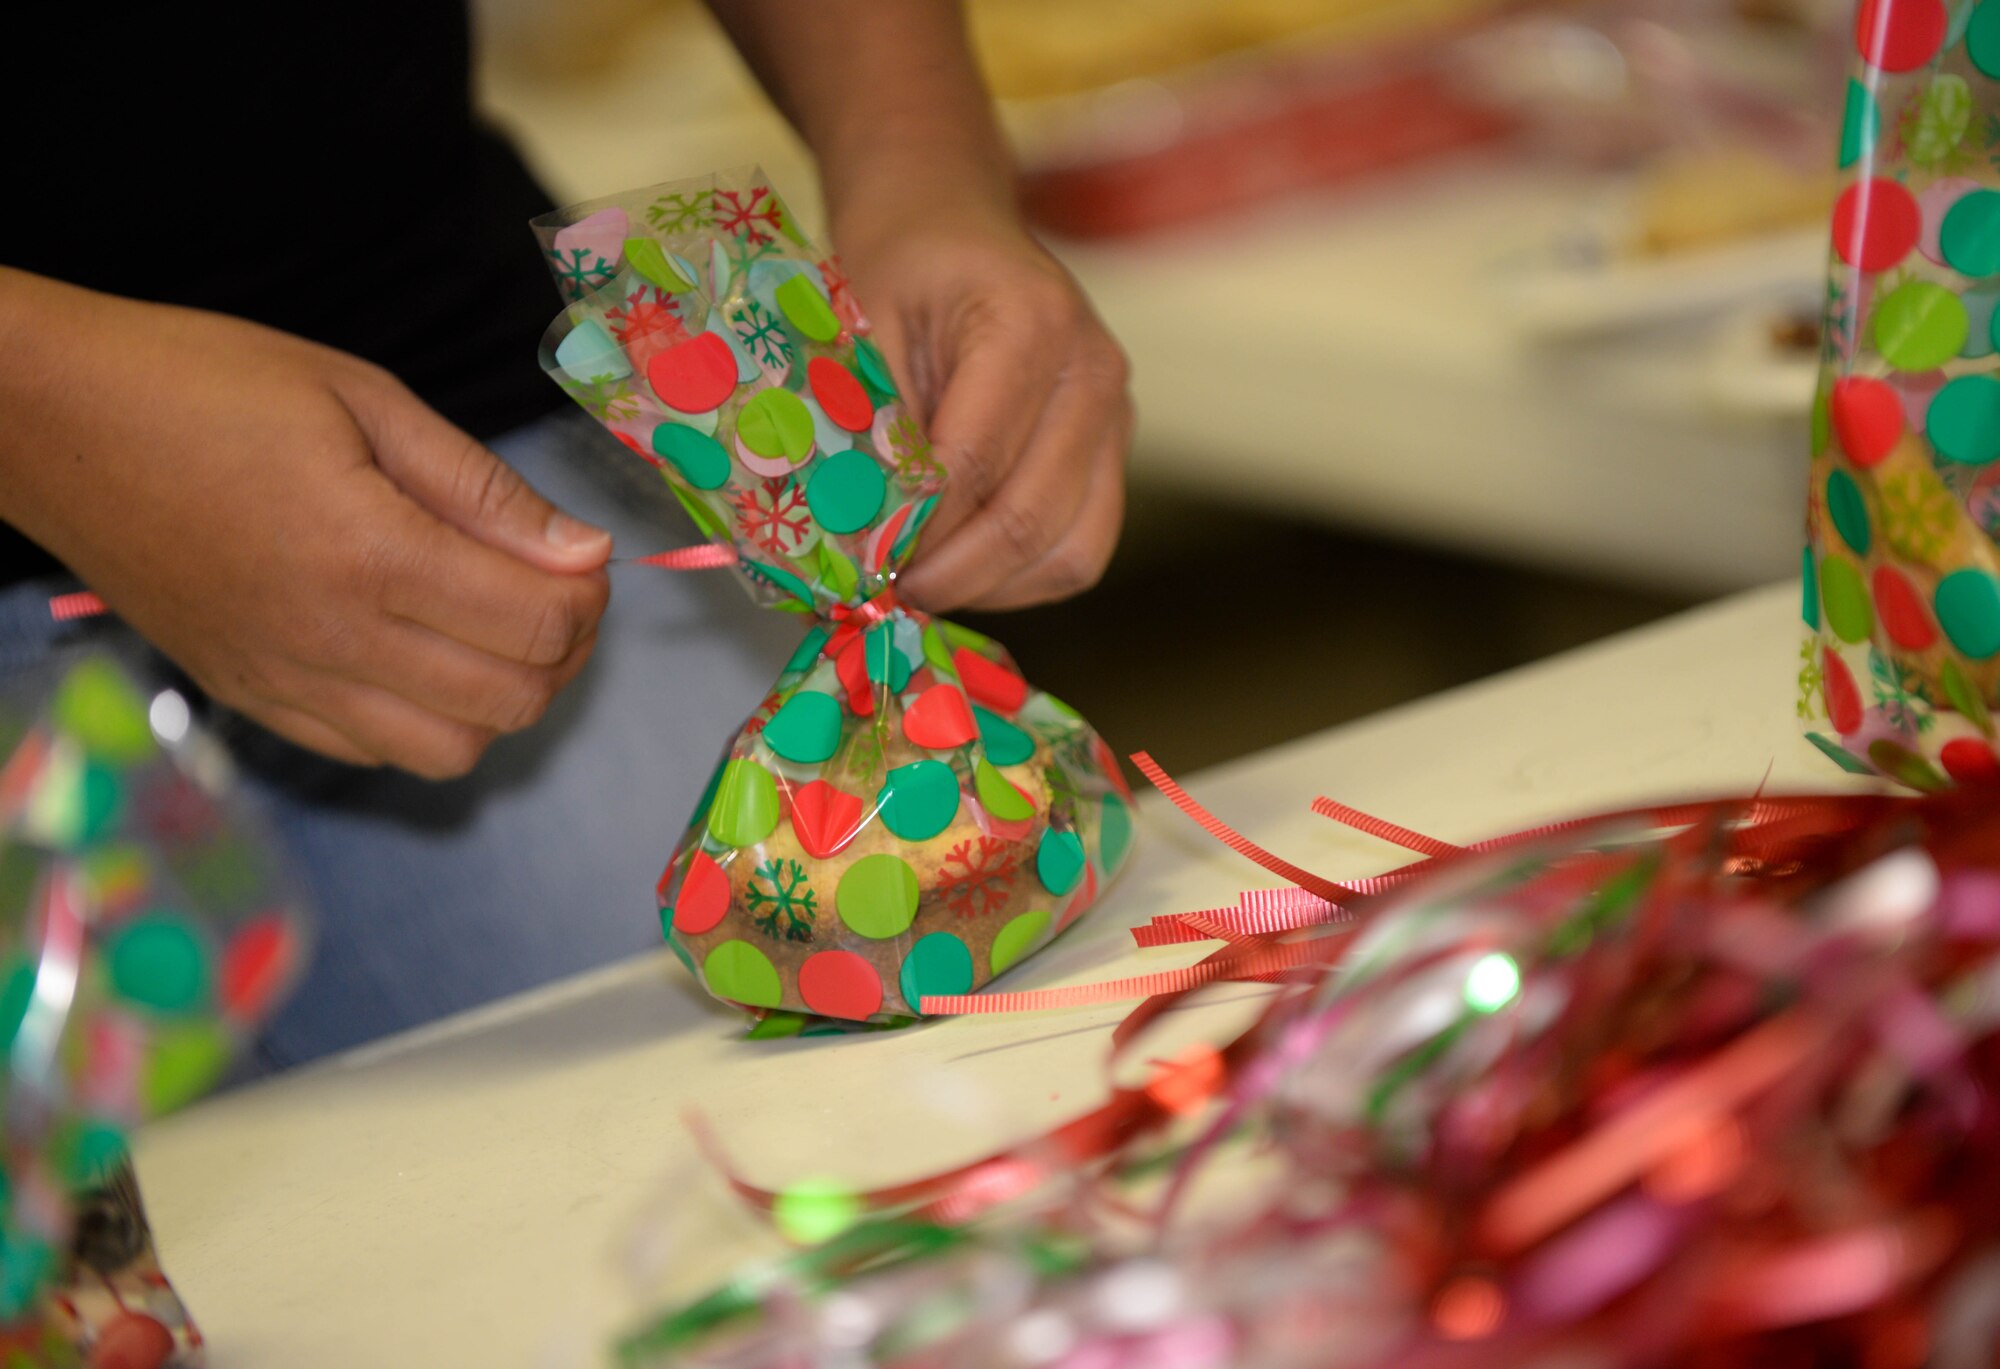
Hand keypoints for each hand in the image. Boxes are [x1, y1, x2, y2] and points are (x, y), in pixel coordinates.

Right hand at [0, 273, 610, 777]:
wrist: (51, 420)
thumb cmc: (205, 383)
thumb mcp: (364, 399)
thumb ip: (483, 489)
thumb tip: (583, 553)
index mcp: (369, 553)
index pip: (538, 624)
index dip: (589, 595)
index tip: (581, 554)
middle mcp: (332, 639)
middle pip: (513, 702)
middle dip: (563, 651)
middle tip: (552, 589)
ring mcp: (285, 682)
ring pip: (453, 752)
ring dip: (501, 699)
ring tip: (492, 627)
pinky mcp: (249, 700)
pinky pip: (375, 754)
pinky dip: (426, 722)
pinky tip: (420, 653)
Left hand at [831, 185, 1131, 612]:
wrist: (948, 215)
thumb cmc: (898, 262)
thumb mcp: (861, 325)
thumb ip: (871, 428)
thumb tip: (862, 542)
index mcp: (1031, 320)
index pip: (974, 463)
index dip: (916, 531)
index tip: (861, 568)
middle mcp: (1092, 370)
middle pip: (1029, 518)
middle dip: (952, 574)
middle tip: (886, 594)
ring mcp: (1115, 413)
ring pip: (1070, 551)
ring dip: (991, 587)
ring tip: (923, 584)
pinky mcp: (1111, 448)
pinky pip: (1082, 545)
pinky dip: (1022, 577)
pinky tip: (964, 567)